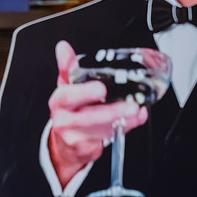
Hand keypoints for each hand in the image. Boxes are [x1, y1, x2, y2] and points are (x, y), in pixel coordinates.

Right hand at [47, 39, 147, 186]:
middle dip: (111, 111)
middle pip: (87, 117)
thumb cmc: (69, 112)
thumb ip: (68, 67)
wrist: (64, 145)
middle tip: (131, 105)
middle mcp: (64, 120)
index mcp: (59, 102)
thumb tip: (63, 47)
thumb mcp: (66, 88)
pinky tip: (135, 119)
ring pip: (101, 129)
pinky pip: (109, 137)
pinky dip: (126, 127)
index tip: (101, 89)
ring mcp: (75, 137)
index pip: (67, 96)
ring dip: (123, 120)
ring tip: (137, 111)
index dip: (84, 92)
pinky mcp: (87, 149)